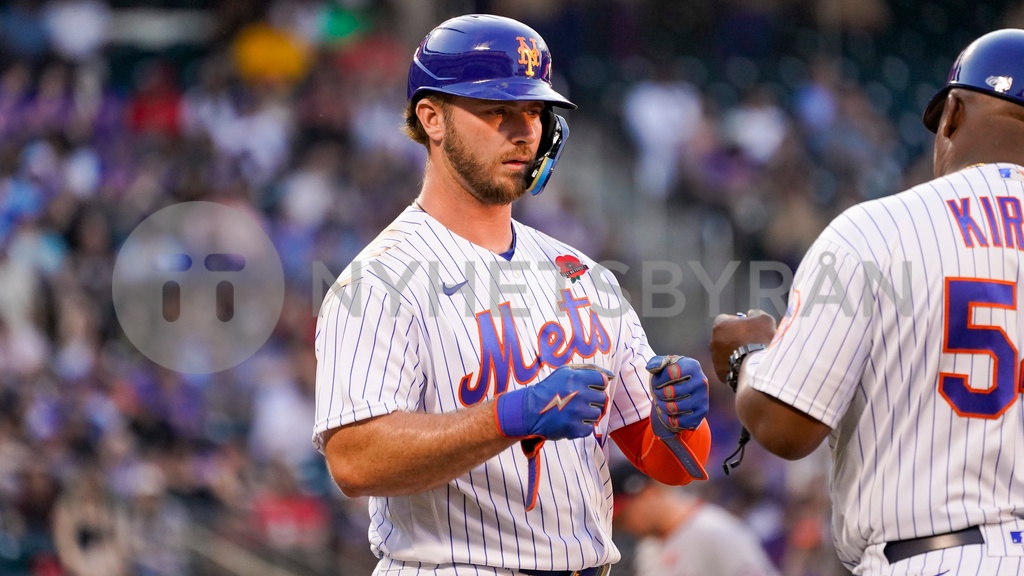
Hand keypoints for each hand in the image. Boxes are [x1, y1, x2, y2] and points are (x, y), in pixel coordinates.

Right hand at [494, 364, 610, 440]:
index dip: (596, 386)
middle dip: (592, 400)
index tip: (585, 389)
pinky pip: (589, 428)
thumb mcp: (565, 371)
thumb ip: (590, 369)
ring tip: (572, 412)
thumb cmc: (550, 389)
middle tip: (577, 401)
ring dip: (587, 414)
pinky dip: (581, 427)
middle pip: (602, 398)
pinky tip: (570, 421)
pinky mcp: (573, 428)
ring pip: (597, 414)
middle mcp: (578, 394)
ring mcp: (576, 412)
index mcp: (577, 377)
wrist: (529, 410)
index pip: (602, 381)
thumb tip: (611, 376)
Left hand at [646, 355, 707, 433]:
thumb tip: (651, 367)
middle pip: (669, 392)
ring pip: (673, 408)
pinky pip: (679, 421)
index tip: (656, 382)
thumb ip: (657, 362)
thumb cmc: (671, 376)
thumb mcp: (664, 365)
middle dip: (658, 394)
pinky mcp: (702, 412)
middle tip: (658, 393)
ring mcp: (703, 398)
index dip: (658, 380)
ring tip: (662, 402)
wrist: (685, 390)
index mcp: (692, 366)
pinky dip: (669, 419)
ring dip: (662, 406)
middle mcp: (701, 381)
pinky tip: (669, 413)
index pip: (670, 373)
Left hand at [709, 310, 776, 382]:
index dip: (739, 321)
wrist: (758, 367)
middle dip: (737, 338)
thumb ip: (756, 314)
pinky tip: (748, 366)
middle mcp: (713, 341)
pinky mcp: (720, 373)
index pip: (726, 319)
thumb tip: (752, 314)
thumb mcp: (764, 319)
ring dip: (736, 352)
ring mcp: (715, 359)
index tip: (749, 326)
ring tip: (752, 355)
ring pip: (726, 353)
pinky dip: (737, 366)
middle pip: (725, 336)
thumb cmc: (760, 340)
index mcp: (720, 325)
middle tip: (752, 341)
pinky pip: (728, 367)